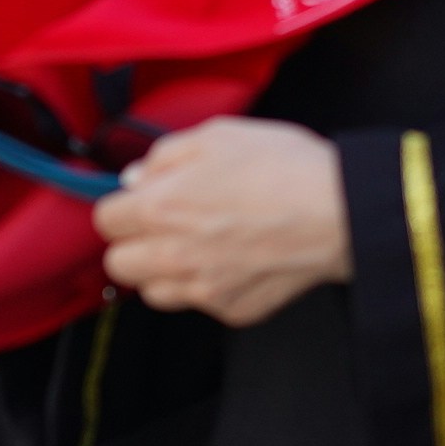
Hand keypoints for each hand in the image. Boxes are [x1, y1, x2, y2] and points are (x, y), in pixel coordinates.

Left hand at [94, 119, 350, 326]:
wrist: (339, 212)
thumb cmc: (281, 166)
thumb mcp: (217, 135)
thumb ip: (165, 156)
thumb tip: (136, 178)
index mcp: (159, 209)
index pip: (105, 220)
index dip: (122, 207)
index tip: (141, 201)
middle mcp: (172, 257)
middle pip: (118, 265)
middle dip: (134, 244)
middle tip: (163, 226)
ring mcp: (203, 290)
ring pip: (153, 293)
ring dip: (163, 272)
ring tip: (195, 248)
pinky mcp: (233, 310)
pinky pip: (201, 304)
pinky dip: (208, 287)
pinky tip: (234, 261)